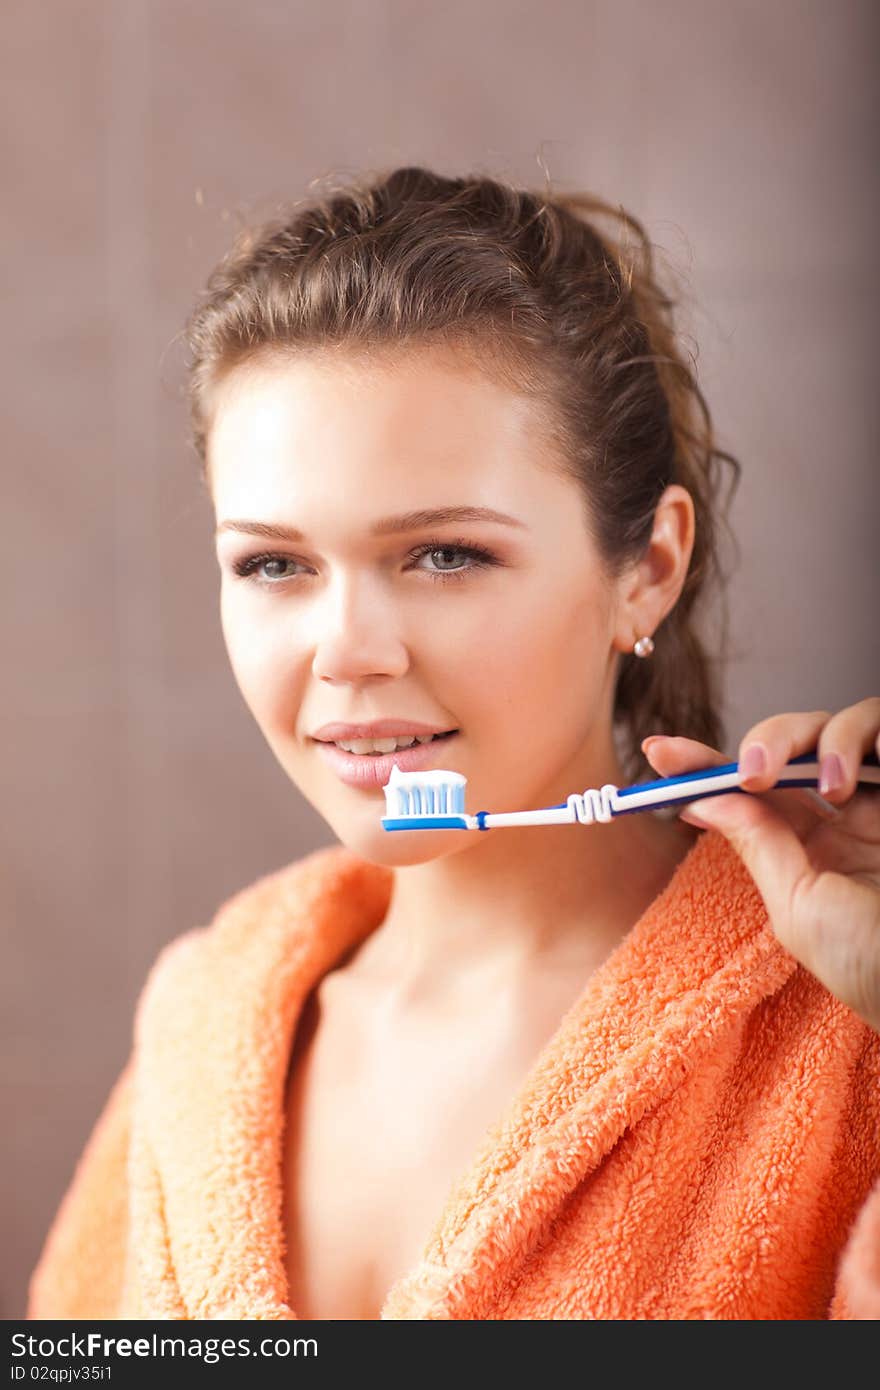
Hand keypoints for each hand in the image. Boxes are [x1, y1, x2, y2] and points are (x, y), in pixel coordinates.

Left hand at [641, 699, 879, 1032]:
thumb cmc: (869, 964)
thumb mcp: (799, 908)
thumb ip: (758, 845)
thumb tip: (702, 799)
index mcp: (803, 847)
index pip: (744, 791)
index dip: (701, 764)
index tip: (657, 750)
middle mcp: (841, 813)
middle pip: (791, 741)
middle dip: (766, 741)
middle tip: (756, 774)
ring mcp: (879, 796)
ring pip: (842, 723)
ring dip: (827, 739)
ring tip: (835, 785)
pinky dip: (871, 731)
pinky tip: (872, 761)